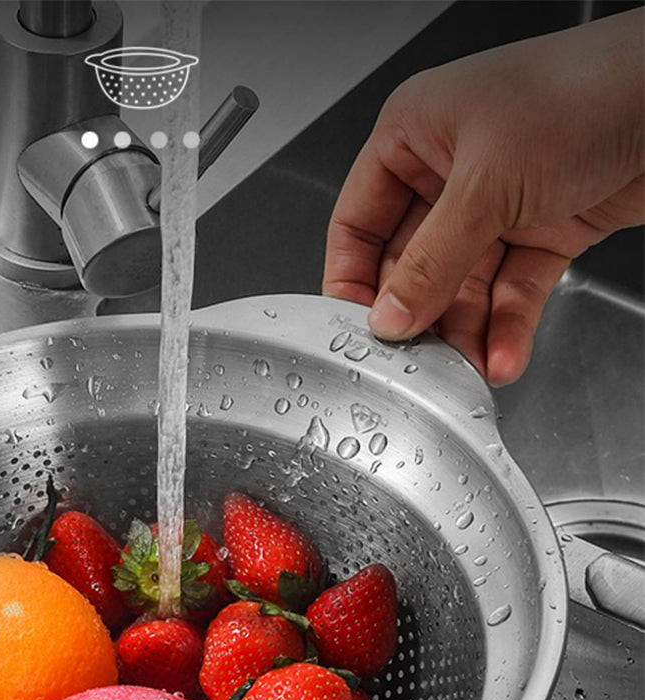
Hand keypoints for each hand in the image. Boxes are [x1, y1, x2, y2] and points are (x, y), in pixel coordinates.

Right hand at [323, 10, 643, 385]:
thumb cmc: (585, 91)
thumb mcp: (486, 185)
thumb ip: (431, 262)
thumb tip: (389, 317)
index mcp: (414, 135)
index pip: (358, 222)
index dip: (352, 280)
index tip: (353, 329)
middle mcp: (450, 170)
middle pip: (413, 264)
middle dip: (419, 316)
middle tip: (415, 360)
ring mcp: (499, 202)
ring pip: (464, 286)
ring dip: (466, 332)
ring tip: (465, 369)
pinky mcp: (545, 227)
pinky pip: (512, 290)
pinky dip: (508, 325)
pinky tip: (503, 355)